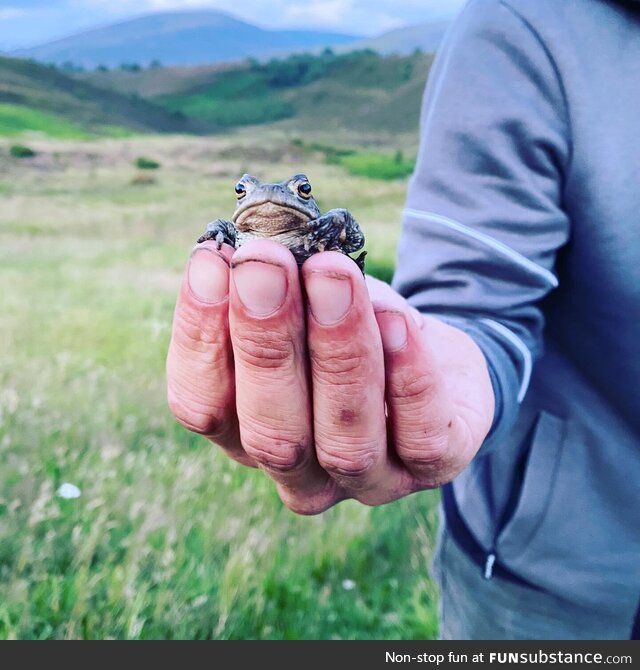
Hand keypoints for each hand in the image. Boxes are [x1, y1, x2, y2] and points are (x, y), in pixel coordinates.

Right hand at [166, 239, 494, 513]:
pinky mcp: (431, 465)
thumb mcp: (303, 300)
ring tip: (333, 275)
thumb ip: (276, 287)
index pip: (203, 404)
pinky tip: (396, 319)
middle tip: (267, 265)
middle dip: (267, 343)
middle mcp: (298, 472)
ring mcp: (367, 480)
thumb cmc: (345, 322)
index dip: (201, 335)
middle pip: (272, 433)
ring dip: (336, 351)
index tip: (213, 261)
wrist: (421, 346)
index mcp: (245, 435)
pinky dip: (407, 375)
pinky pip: (419, 433)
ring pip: (344, 440)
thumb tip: (250, 245)